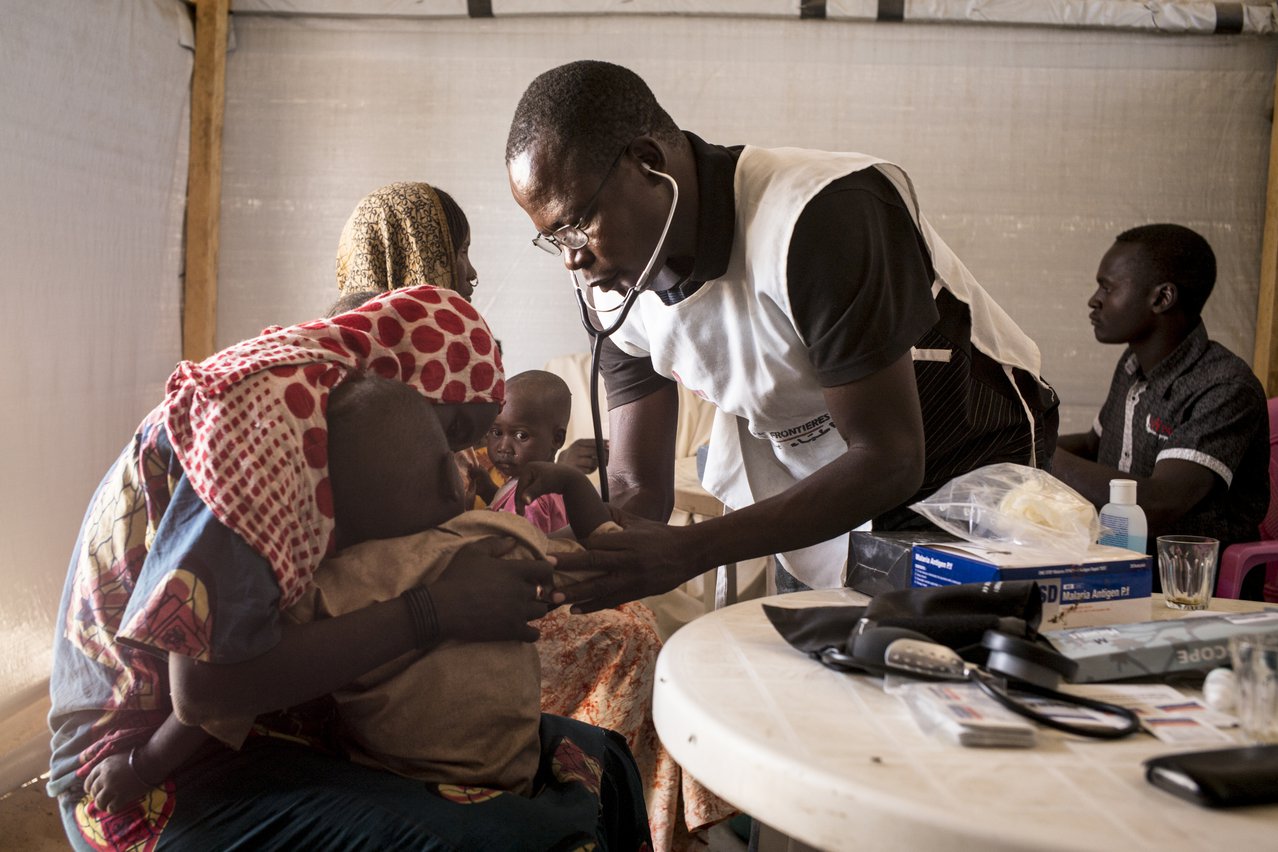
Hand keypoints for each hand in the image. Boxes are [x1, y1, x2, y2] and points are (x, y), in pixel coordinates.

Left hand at [85, 753, 149, 813]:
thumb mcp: (119, 755)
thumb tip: (104, 770)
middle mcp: (105, 777)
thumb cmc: (139, 755)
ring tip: (105, 806)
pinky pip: (111, 807)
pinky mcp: (122, 796)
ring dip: (101, 805)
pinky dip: (111, 809)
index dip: (89, 787)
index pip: (89, 780)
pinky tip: (115, 807)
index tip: (92, 790)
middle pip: (93, 791)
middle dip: (96, 796)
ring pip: (99, 802)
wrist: (151, 760)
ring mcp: (113, 788)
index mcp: (104, 766)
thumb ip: (109, 764)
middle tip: (102, 798)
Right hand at [428, 537, 555, 642]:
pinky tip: (524, 629)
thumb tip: (513, 541)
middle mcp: (521, 591)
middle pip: (544, 592)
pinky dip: (532, 632)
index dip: (547, 570)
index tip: (543, 573)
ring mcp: (518, 613)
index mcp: (515, 570)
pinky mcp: (511, 631)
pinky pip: (533, 634)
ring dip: (534, 610)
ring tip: (523, 610)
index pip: (545, 569)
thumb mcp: (473, 552)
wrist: (443, 608)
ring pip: (540, 612)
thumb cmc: (457, 577)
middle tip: (528, 593)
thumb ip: (495, 544)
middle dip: (538, 592)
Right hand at [514, 461, 588, 510]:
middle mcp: (529, 470)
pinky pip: (530, 490)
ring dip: (524, 499)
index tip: (519, 511)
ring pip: (525, 489)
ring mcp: (533, 474)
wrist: (570, 477)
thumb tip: (524, 501)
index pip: (520, 486)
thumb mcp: (543, 485)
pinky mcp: (538, 480)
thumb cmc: (556, 479)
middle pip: (522, 488)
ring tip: (522, 511)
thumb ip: (532, 492)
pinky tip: (528, 504)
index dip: (519, 499)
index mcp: (528, 468)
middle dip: (521, 500)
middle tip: (520, 513)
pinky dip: (529, 497)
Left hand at [551, 518, 703, 611]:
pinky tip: (574, 609)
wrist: (689, 554)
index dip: (575, 547)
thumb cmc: (660, 535)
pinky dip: (592, 606)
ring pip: (600, 587)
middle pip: (594, 564)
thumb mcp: (638, 522)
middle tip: (545, 571)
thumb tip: (592, 508)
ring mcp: (634, 578)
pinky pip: (611, 600)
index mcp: (628, 539)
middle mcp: (629, 559)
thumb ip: (615, 517)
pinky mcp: (638, 592)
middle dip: (569, 568)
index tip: (553, 550)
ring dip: (576, 593)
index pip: (598, 543)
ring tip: (554, 597)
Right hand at [557, 438, 607, 475]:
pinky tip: (590, 467)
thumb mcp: (581, 446)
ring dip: (598, 463)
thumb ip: (593, 445)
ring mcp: (574, 460)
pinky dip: (592, 469)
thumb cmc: (577, 454)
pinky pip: (589, 470)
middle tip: (611, 457)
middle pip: (594, 452)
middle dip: (605, 454)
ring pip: (592, 462)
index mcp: (579, 443)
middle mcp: (576, 450)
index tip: (610, 445)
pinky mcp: (576, 470)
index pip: (593, 442)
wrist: (562, 463)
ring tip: (599, 463)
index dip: (603, 443)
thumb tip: (610, 445)